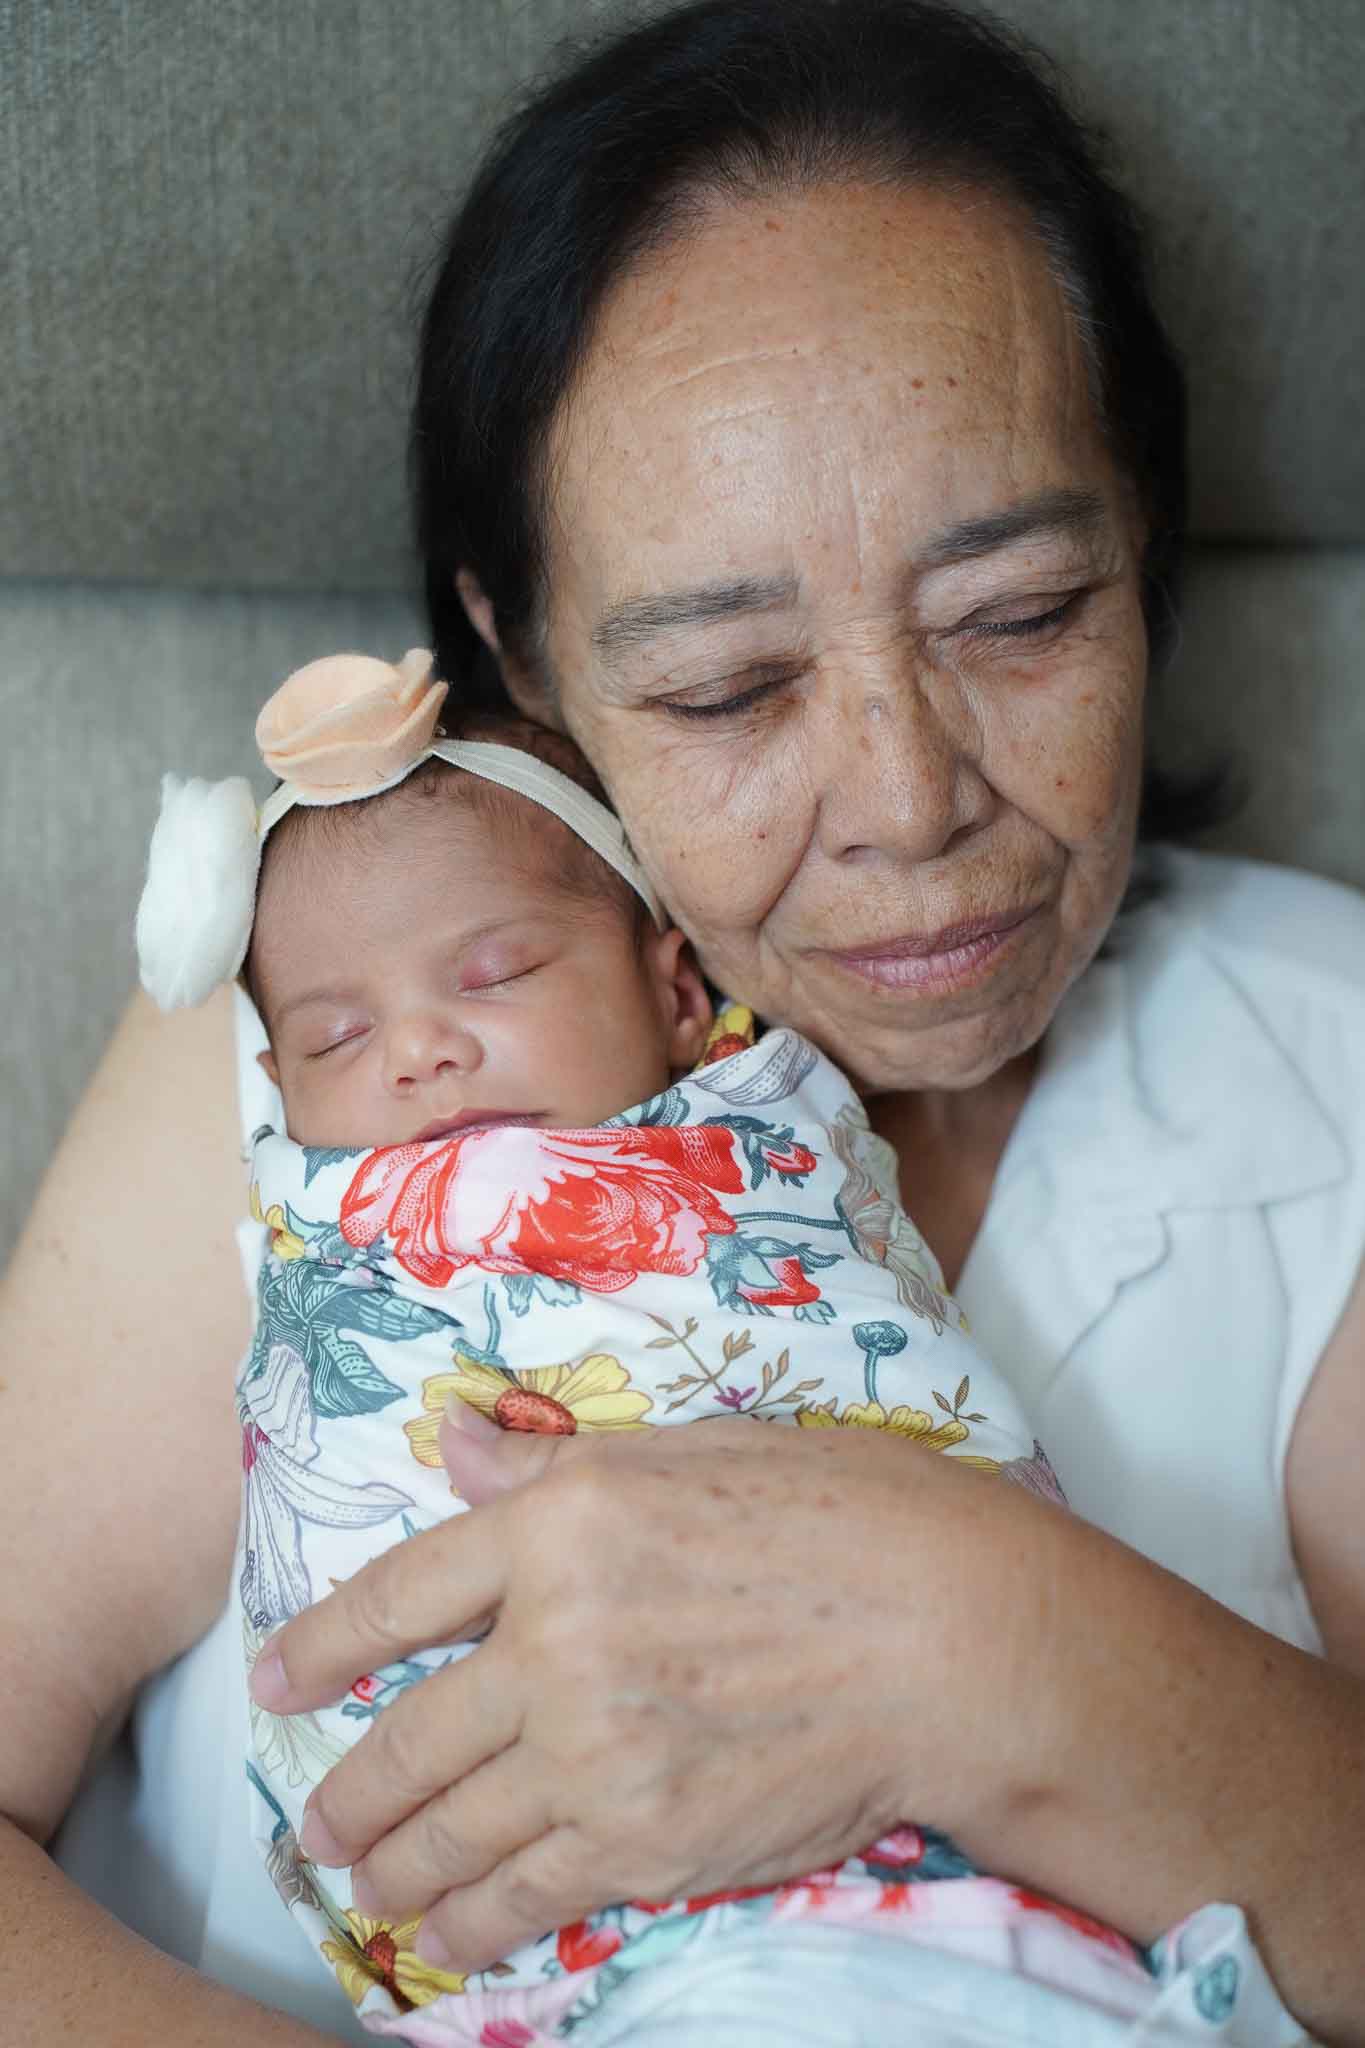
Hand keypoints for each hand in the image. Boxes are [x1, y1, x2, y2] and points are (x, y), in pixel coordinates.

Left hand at [252, 1409, 1038, 1971]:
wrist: (955, 1636)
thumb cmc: (840, 1514)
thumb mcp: (690, 1451)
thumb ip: (554, 1464)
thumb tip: (454, 1440)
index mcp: (559, 1524)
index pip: (398, 1593)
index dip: (321, 1642)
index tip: (278, 1677)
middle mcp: (552, 1639)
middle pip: (407, 1735)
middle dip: (349, 1791)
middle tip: (320, 1821)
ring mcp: (593, 1752)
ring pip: (450, 1831)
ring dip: (394, 1869)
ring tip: (369, 1886)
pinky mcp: (645, 1843)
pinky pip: (523, 1898)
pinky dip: (468, 1927)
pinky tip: (443, 1939)